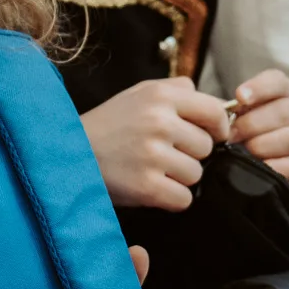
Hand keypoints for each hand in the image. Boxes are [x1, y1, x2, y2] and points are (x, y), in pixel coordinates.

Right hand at [81, 77, 230, 210]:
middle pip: (207, 147)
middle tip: (166, 153)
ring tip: (154, 169)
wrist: (69, 154)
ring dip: (180, 177)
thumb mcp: (139, 93)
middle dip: (192, 154)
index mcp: (160, 96)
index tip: (213, 135)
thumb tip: (216, 101)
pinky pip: (183, 198)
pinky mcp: (146, 186)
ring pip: (197, 174)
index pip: (215, 111)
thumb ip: (176, 90)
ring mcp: (153, 155)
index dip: (219, 127)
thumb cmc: (109, 124)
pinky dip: (171, 199)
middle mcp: (159, 122)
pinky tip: (152, 187)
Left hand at [227, 68, 288, 182]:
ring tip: (245, 149)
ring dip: (263, 145)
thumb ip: (234, 107)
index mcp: (286, 91)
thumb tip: (222, 112)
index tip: (240, 97)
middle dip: (253, 123)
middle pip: (284, 111)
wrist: (260, 152)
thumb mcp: (240, 110)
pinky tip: (257, 166)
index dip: (259, 88)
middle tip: (232, 134)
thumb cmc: (246, 123)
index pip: (278, 82)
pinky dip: (273, 167)